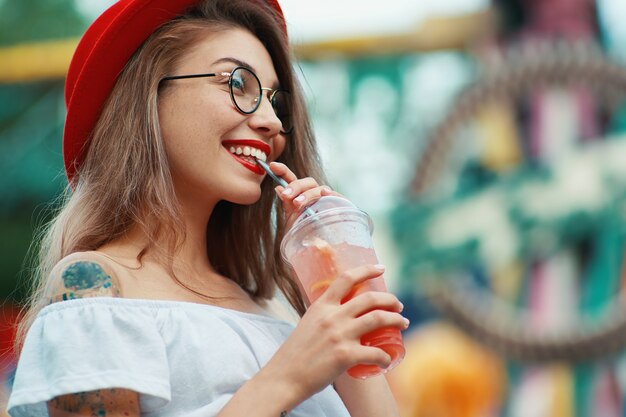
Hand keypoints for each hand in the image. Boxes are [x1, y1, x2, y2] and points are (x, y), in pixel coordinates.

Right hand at [263, 264, 408, 400]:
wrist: (284, 377)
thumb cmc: (295, 354)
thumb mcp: (308, 323)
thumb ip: (324, 316)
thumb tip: (342, 314)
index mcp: (321, 305)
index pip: (347, 278)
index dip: (367, 270)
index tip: (381, 268)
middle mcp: (332, 316)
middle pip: (370, 298)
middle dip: (390, 300)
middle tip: (398, 306)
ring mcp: (340, 334)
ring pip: (378, 319)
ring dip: (396, 320)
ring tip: (403, 324)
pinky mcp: (345, 355)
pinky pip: (375, 352)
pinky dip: (386, 356)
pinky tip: (387, 359)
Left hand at [269, 162, 340, 228]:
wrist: (325, 248)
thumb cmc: (307, 234)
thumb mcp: (293, 220)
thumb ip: (287, 204)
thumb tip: (278, 188)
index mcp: (301, 195)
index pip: (292, 179)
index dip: (283, 171)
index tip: (272, 166)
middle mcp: (315, 194)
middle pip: (307, 182)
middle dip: (295, 186)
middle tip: (286, 195)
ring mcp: (328, 199)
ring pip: (319, 189)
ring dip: (307, 195)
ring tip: (298, 204)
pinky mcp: (340, 205)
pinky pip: (337, 196)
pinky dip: (331, 193)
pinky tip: (325, 194)